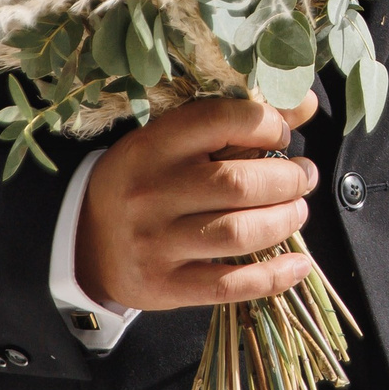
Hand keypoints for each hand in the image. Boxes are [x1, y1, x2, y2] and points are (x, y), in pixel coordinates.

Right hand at [75, 91, 319, 310]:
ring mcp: (155, 243)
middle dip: (287, 180)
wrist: (83, 240)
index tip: (282, 136)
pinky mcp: (164, 286)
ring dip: (284, 221)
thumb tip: (305, 104)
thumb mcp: (173, 143)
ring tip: (297, 211)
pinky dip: (273, 276)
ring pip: (238, 233)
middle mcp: (151, 192)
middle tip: (302, 177)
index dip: (266, 124)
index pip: (219, 120)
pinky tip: (299, 264)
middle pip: (237, 183)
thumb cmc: (146, 181)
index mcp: (153, 146)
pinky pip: (229, 285)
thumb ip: (237, 122)